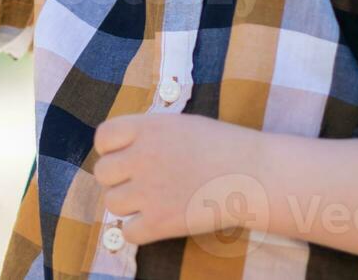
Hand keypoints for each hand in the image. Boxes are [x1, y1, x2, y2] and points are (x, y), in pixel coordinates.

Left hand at [92, 112, 265, 246]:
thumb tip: (119, 151)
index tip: (126, 156)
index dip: (110, 148)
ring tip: (151, 201)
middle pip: (102, 172)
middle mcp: (143, 156)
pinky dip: (139, 231)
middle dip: (117, 179)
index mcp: (148, 127)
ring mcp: (150, 190)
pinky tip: (156, 221)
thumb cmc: (223, 146)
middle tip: (140, 182)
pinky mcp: (161, 221)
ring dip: (126, 205)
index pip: (103, 137)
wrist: (256, 174)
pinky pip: (128, 232)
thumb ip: (147, 134)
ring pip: (111, 203)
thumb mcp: (180, 125)